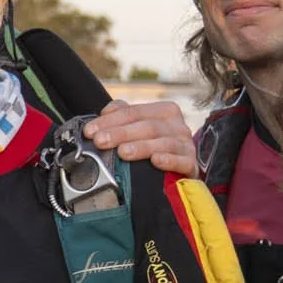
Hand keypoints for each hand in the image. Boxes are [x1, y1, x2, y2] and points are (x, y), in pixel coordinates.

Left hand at [84, 98, 199, 177]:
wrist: (181, 171)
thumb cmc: (156, 146)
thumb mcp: (139, 127)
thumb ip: (122, 115)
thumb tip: (106, 111)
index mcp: (164, 112)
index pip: (134, 112)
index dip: (110, 120)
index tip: (90, 131)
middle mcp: (177, 126)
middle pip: (147, 126)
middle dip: (121, 133)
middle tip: (101, 141)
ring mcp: (186, 145)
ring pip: (163, 142)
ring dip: (141, 147)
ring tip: (122, 152)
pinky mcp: (192, 165)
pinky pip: (182, 161)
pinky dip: (169, 160)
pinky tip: (155, 161)